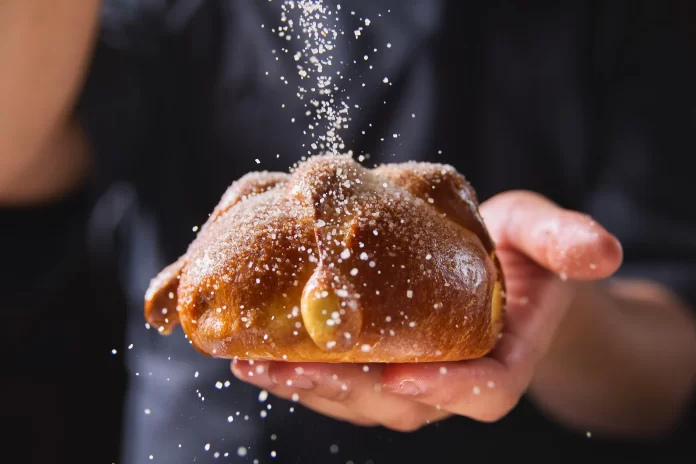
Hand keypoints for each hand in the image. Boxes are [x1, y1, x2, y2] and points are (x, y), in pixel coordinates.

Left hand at [231, 190, 622, 431]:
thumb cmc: (520, 253)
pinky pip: (340, 382)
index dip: (450, 389)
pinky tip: (254, 354)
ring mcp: (411, 379)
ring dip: (307, 386)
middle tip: (291, 365)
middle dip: (347, 388)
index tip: (406, 375)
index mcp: (502, 356)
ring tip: (254, 361)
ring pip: (361, 401)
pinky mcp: (378, 367)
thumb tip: (603, 250)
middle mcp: (452, 379)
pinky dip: (297, 373)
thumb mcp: (544, 236)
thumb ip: (566, 242)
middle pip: (404, 403)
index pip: (485, 389)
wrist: (492, 264)